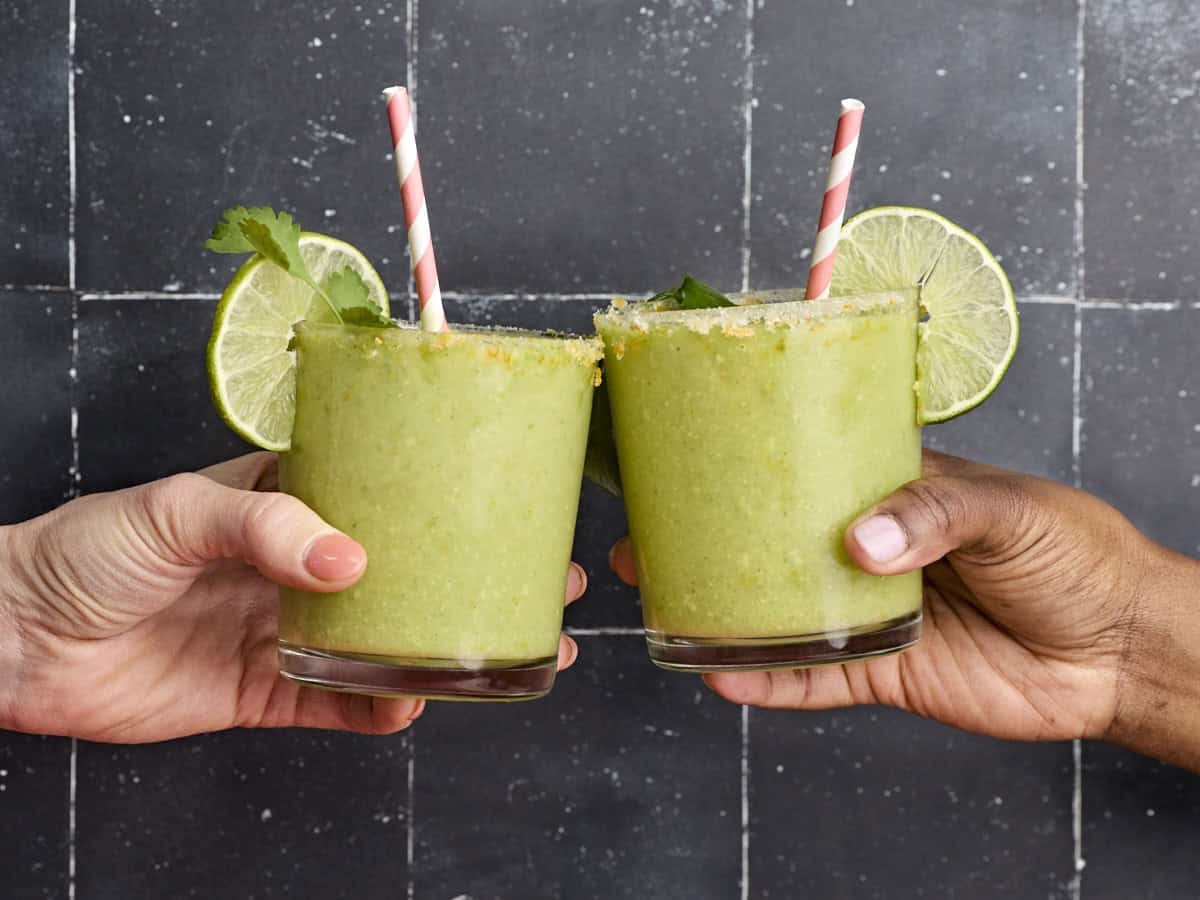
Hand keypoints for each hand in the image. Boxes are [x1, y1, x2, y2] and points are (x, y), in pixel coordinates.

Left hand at [0, 453, 585, 742]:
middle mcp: (297, 567)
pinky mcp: (268, 692)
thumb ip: (262, 525)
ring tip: (509, 647)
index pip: (380, 494)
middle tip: (542, 579)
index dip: (443, 497)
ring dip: (447, 644)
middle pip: (404, 570)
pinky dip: (381, 705)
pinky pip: (341, 702)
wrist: (16, 642)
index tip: (503, 496)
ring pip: (387, 639)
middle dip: (472, 574)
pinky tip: (414, 701)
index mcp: (283, 507)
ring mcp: (288, 631)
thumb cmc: (84, 552)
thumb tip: (350, 560)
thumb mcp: (173, 512)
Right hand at [611, 450, 1199, 768]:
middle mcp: (871, 551)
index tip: (688, 461)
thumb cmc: (1075, 553)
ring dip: (724, 611)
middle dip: (712, 543)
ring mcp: (872, 613)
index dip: (749, 470)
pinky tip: (723, 675)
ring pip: (782, 612)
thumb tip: (860, 544)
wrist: (1120, 649)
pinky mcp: (884, 672)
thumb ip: (936, 513)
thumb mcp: (1009, 509)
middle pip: (776, 545)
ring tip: (661, 605)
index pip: (808, 472)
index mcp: (895, 493)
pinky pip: (815, 680)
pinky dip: (770, 680)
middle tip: (645, 542)